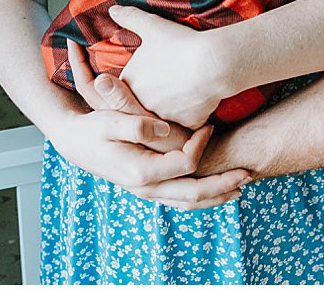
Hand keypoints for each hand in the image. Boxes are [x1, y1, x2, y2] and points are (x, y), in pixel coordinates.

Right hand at [54, 42, 247, 208]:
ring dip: (216, 197)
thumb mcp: (109, 119)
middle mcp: (146, 188)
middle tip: (247, 175)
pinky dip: (201, 198)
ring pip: (188, 203)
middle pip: (192, 194)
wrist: (76, 143)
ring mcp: (147, 192)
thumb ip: (136, 125)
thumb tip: (162, 129)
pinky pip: (179, 200)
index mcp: (140, 171)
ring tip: (240, 188)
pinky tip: (216, 191)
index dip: (201, 145)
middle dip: (222, 185)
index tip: (211, 125)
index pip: (184, 164)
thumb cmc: (93, 127)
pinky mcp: (149, 189)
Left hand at [107, 3, 230, 130]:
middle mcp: (141, 105)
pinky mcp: (184, 127)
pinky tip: (199, 99)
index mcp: (130, 83)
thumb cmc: (180, 43)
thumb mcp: (151, 25)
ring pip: (164, 116)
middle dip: (153, 93)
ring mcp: (162, 119)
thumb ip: (130, 17)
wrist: (211, 63)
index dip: (139, 78)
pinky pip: (186, 124)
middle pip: (143, 103)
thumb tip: (113, 9)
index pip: (125, 87)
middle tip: (171, 77)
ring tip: (185, 88)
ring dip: (170, 107)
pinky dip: (191, 114)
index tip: (153, 69)